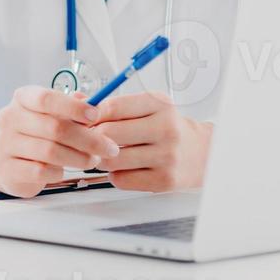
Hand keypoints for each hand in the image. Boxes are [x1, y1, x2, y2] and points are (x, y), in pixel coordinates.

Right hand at [0, 86, 120, 197]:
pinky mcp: (6, 168)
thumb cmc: (35, 133)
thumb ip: (72, 107)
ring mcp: (5, 144)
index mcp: (22, 98)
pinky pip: (40, 171)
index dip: (73, 107)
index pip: (46, 98)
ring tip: (93, 160)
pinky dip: (58, 172)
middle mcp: (10, 118)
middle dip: (88, 139)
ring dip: (79, 158)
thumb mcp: (51, 113)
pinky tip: (63, 170)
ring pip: (50, 151)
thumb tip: (95, 104)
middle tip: (109, 148)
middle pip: (54, 128)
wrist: (4, 158)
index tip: (96, 115)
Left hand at [93, 91, 212, 191]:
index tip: (85, 120)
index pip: (112, 107)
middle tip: (91, 139)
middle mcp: (165, 129)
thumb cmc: (167, 128)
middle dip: (92, 138)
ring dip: (101, 158)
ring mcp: (166, 156)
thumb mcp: (147, 107)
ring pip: (111, 160)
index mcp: (159, 105)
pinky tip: (124, 167)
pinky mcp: (164, 180)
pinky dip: (115, 175)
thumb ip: (113, 104)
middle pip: (108, 134)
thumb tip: (78, 99)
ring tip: (107, 154)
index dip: (91, 114)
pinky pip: (121, 180)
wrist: (201, 154)